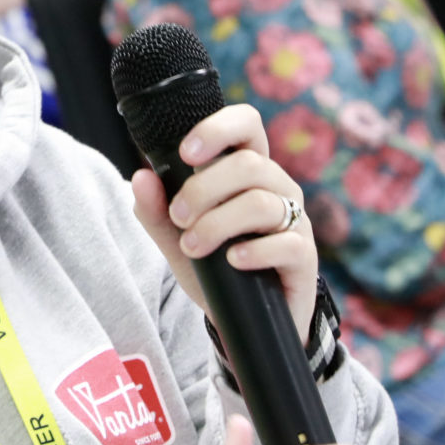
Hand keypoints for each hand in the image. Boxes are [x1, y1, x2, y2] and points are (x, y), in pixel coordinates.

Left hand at [129, 102, 318, 343]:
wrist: (244, 321)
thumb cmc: (215, 267)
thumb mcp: (176, 239)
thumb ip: (156, 210)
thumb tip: (140, 177)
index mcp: (249, 169)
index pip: (246, 124)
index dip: (218, 129)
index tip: (185, 154)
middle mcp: (277, 186)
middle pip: (249, 164)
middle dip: (203, 189)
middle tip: (178, 217)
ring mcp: (295, 219)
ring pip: (262, 203)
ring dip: (218, 224)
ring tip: (192, 246)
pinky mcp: (304, 255)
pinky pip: (286, 242)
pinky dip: (253, 251)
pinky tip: (232, 261)